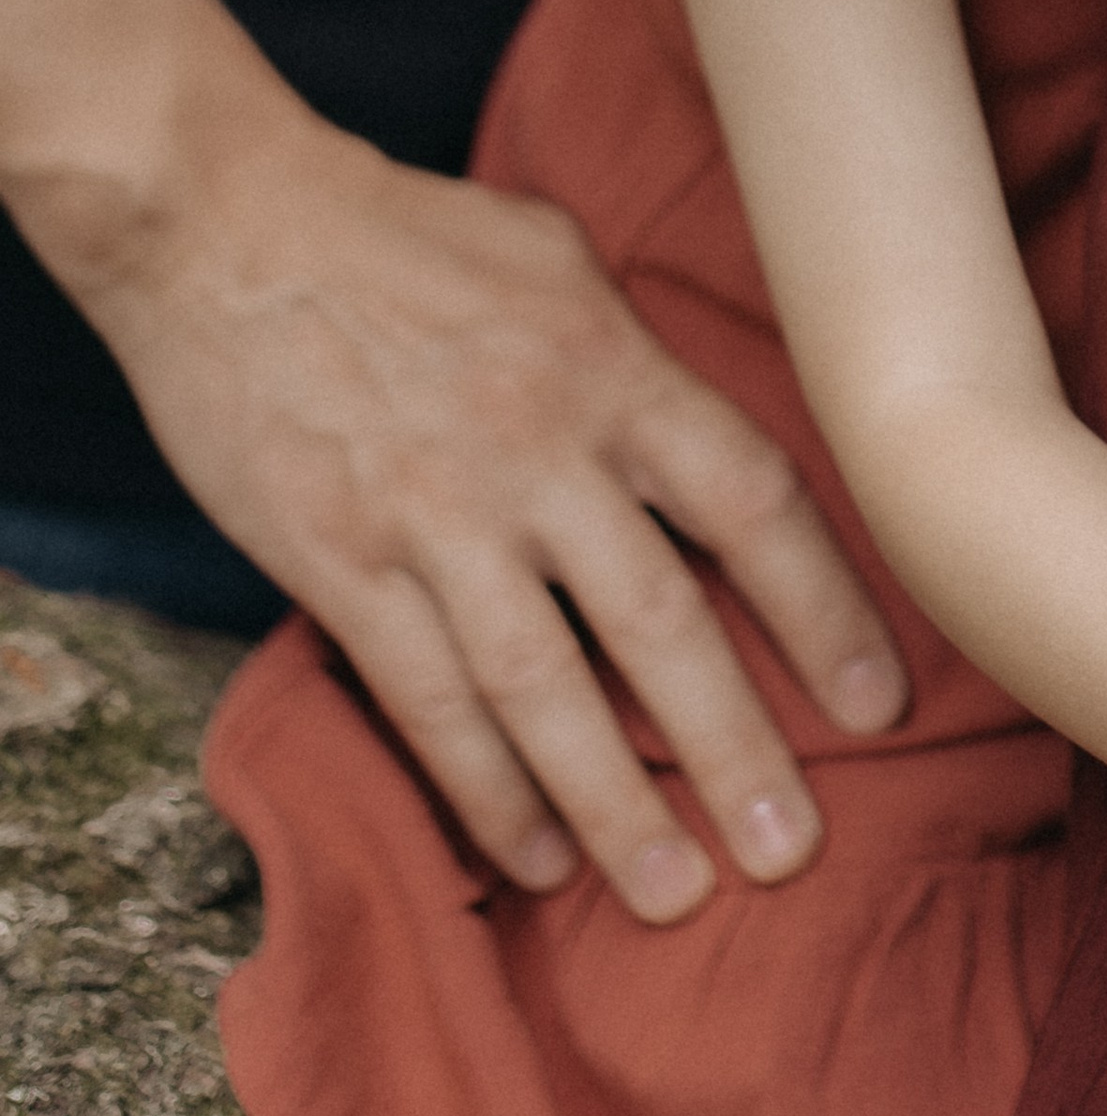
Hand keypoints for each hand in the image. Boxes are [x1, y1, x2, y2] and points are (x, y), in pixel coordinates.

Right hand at [82, 110, 907, 920]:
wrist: (221, 219)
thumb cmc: (403, 231)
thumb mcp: (555, 254)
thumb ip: (633, 353)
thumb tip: (700, 434)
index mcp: (612, 369)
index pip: (752, 502)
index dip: (825, 609)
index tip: (876, 702)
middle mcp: (539, 452)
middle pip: (662, 622)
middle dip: (735, 748)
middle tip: (791, 849)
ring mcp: (436, 516)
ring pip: (543, 688)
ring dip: (613, 803)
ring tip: (673, 896)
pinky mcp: (340, 563)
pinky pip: (427, 698)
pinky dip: (483, 788)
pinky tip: (533, 855)